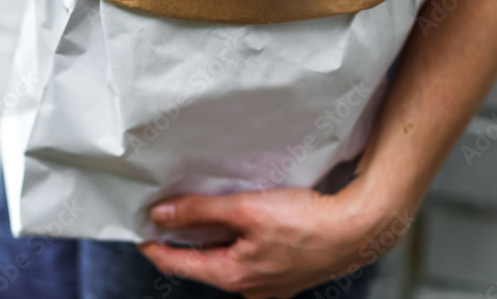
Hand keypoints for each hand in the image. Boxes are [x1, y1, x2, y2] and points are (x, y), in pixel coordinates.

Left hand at [137, 184, 413, 297]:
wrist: (356, 231)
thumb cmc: (305, 221)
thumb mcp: (245, 210)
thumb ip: (201, 212)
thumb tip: (162, 214)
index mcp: (232, 276)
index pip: (178, 265)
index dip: (156, 247)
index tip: (140, 231)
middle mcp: (248, 287)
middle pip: (204, 264)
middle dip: (186, 241)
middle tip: (169, 215)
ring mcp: (270, 285)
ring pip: (229, 260)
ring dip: (214, 240)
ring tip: (204, 214)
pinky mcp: (287, 274)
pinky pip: (251, 259)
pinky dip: (240, 241)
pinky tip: (245, 222)